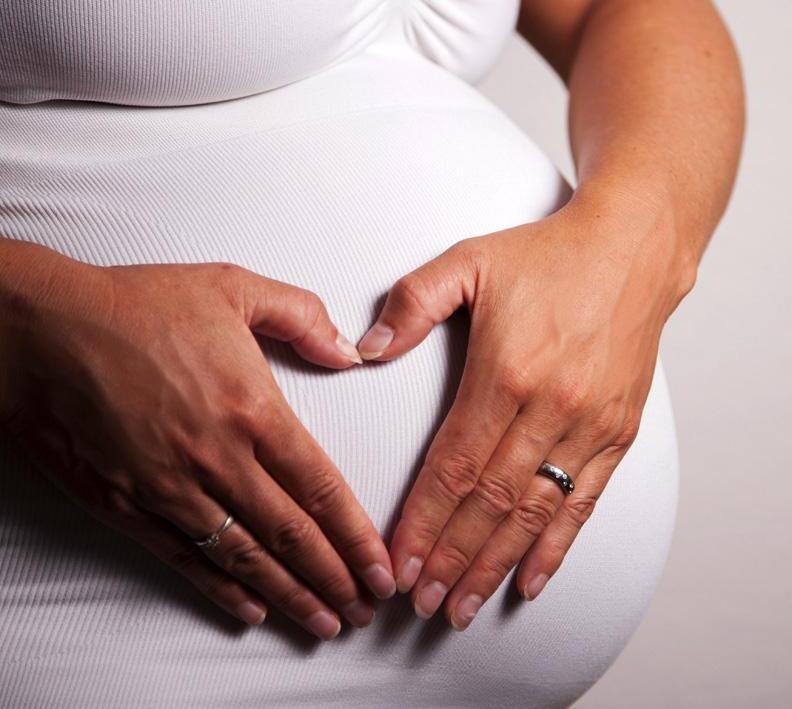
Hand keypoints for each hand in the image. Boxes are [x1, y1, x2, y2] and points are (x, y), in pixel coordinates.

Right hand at [1, 242, 395, 639]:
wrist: (42, 331)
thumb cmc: (134, 306)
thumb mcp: (233, 286)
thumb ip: (301, 316)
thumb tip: (349, 352)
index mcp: (251, 408)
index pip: (321, 488)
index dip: (356, 536)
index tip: (379, 566)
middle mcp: (218, 458)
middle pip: (292, 535)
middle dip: (335, 579)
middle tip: (365, 609)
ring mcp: (172, 488)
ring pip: (245, 558)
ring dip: (291, 596)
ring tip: (325, 622)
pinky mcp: (129, 506)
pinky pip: (185, 559)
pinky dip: (223, 590)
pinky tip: (253, 608)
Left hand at [357, 188, 692, 629]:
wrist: (633, 250)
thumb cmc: (548, 256)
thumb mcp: (468, 261)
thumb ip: (413, 303)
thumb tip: (366, 349)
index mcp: (505, 372)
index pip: (454, 466)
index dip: (423, 521)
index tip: (398, 561)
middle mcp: (550, 408)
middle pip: (488, 502)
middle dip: (449, 558)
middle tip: (419, 601)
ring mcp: (588, 425)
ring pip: (532, 514)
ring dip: (493, 565)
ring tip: (461, 606)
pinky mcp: (617, 433)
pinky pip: (583, 503)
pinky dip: (555, 547)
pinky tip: (531, 580)